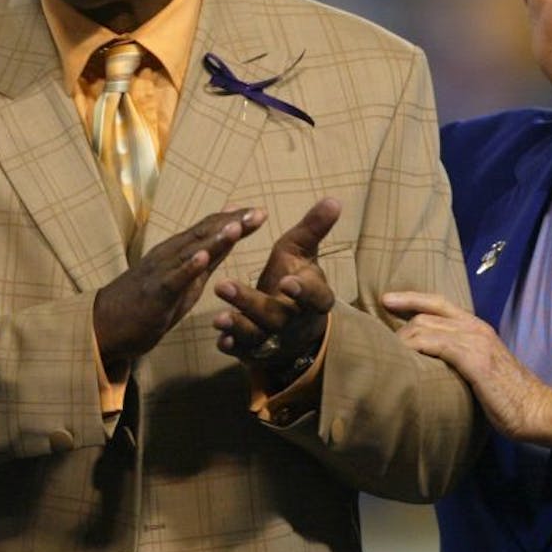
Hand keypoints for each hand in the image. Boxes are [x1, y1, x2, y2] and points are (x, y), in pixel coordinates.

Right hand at [94, 207, 266, 370]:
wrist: (106, 324)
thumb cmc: (148, 303)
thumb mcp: (186, 279)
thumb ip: (207, 258)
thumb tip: (229, 235)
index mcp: (178, 251)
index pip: (210, 229)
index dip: (235, 219)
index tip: (259, 211)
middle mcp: (170, 254)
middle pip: (204, 233)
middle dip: (232, 222)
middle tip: (258, 212)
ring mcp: (161, 271)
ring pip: (191, 251)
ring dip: (214, 238)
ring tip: (236, 226)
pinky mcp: (155, 292)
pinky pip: (173, 278)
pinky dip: (188, 266)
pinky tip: (203, 257)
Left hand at [213, 198, 339, 371]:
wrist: (296, 327)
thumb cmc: (296, 277)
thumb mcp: (303, 252)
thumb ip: (314, 228)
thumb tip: (334, 199)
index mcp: (315, 298)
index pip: (314, 297)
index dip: (303, 291)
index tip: (287, 282)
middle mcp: (296, 322)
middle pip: (277, 317)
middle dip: (250, 303)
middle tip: (223, 285)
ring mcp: (276, 339)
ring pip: (258, 336)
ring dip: (238, 327)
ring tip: (218, 318)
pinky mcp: (257, 352)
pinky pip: (245, 353)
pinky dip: (234, 347)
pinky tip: (220, 339)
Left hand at [382, 290, 551, 449]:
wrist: (539, 410)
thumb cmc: (511, 398)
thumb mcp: (484, 370)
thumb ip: (461, 360)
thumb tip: (432, 367)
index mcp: (479, 329)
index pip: (439, 303)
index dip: (411, 298)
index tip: (386, 300)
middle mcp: (476, 329)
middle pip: (425, 315)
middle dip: (399, 324)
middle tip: (378, 341)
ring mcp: (475, 342)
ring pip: (425, 327)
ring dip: (402, 340)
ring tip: (386, 356)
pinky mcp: (474, 359)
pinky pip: (435, 344)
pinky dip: (415, 348)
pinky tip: (402, 360)